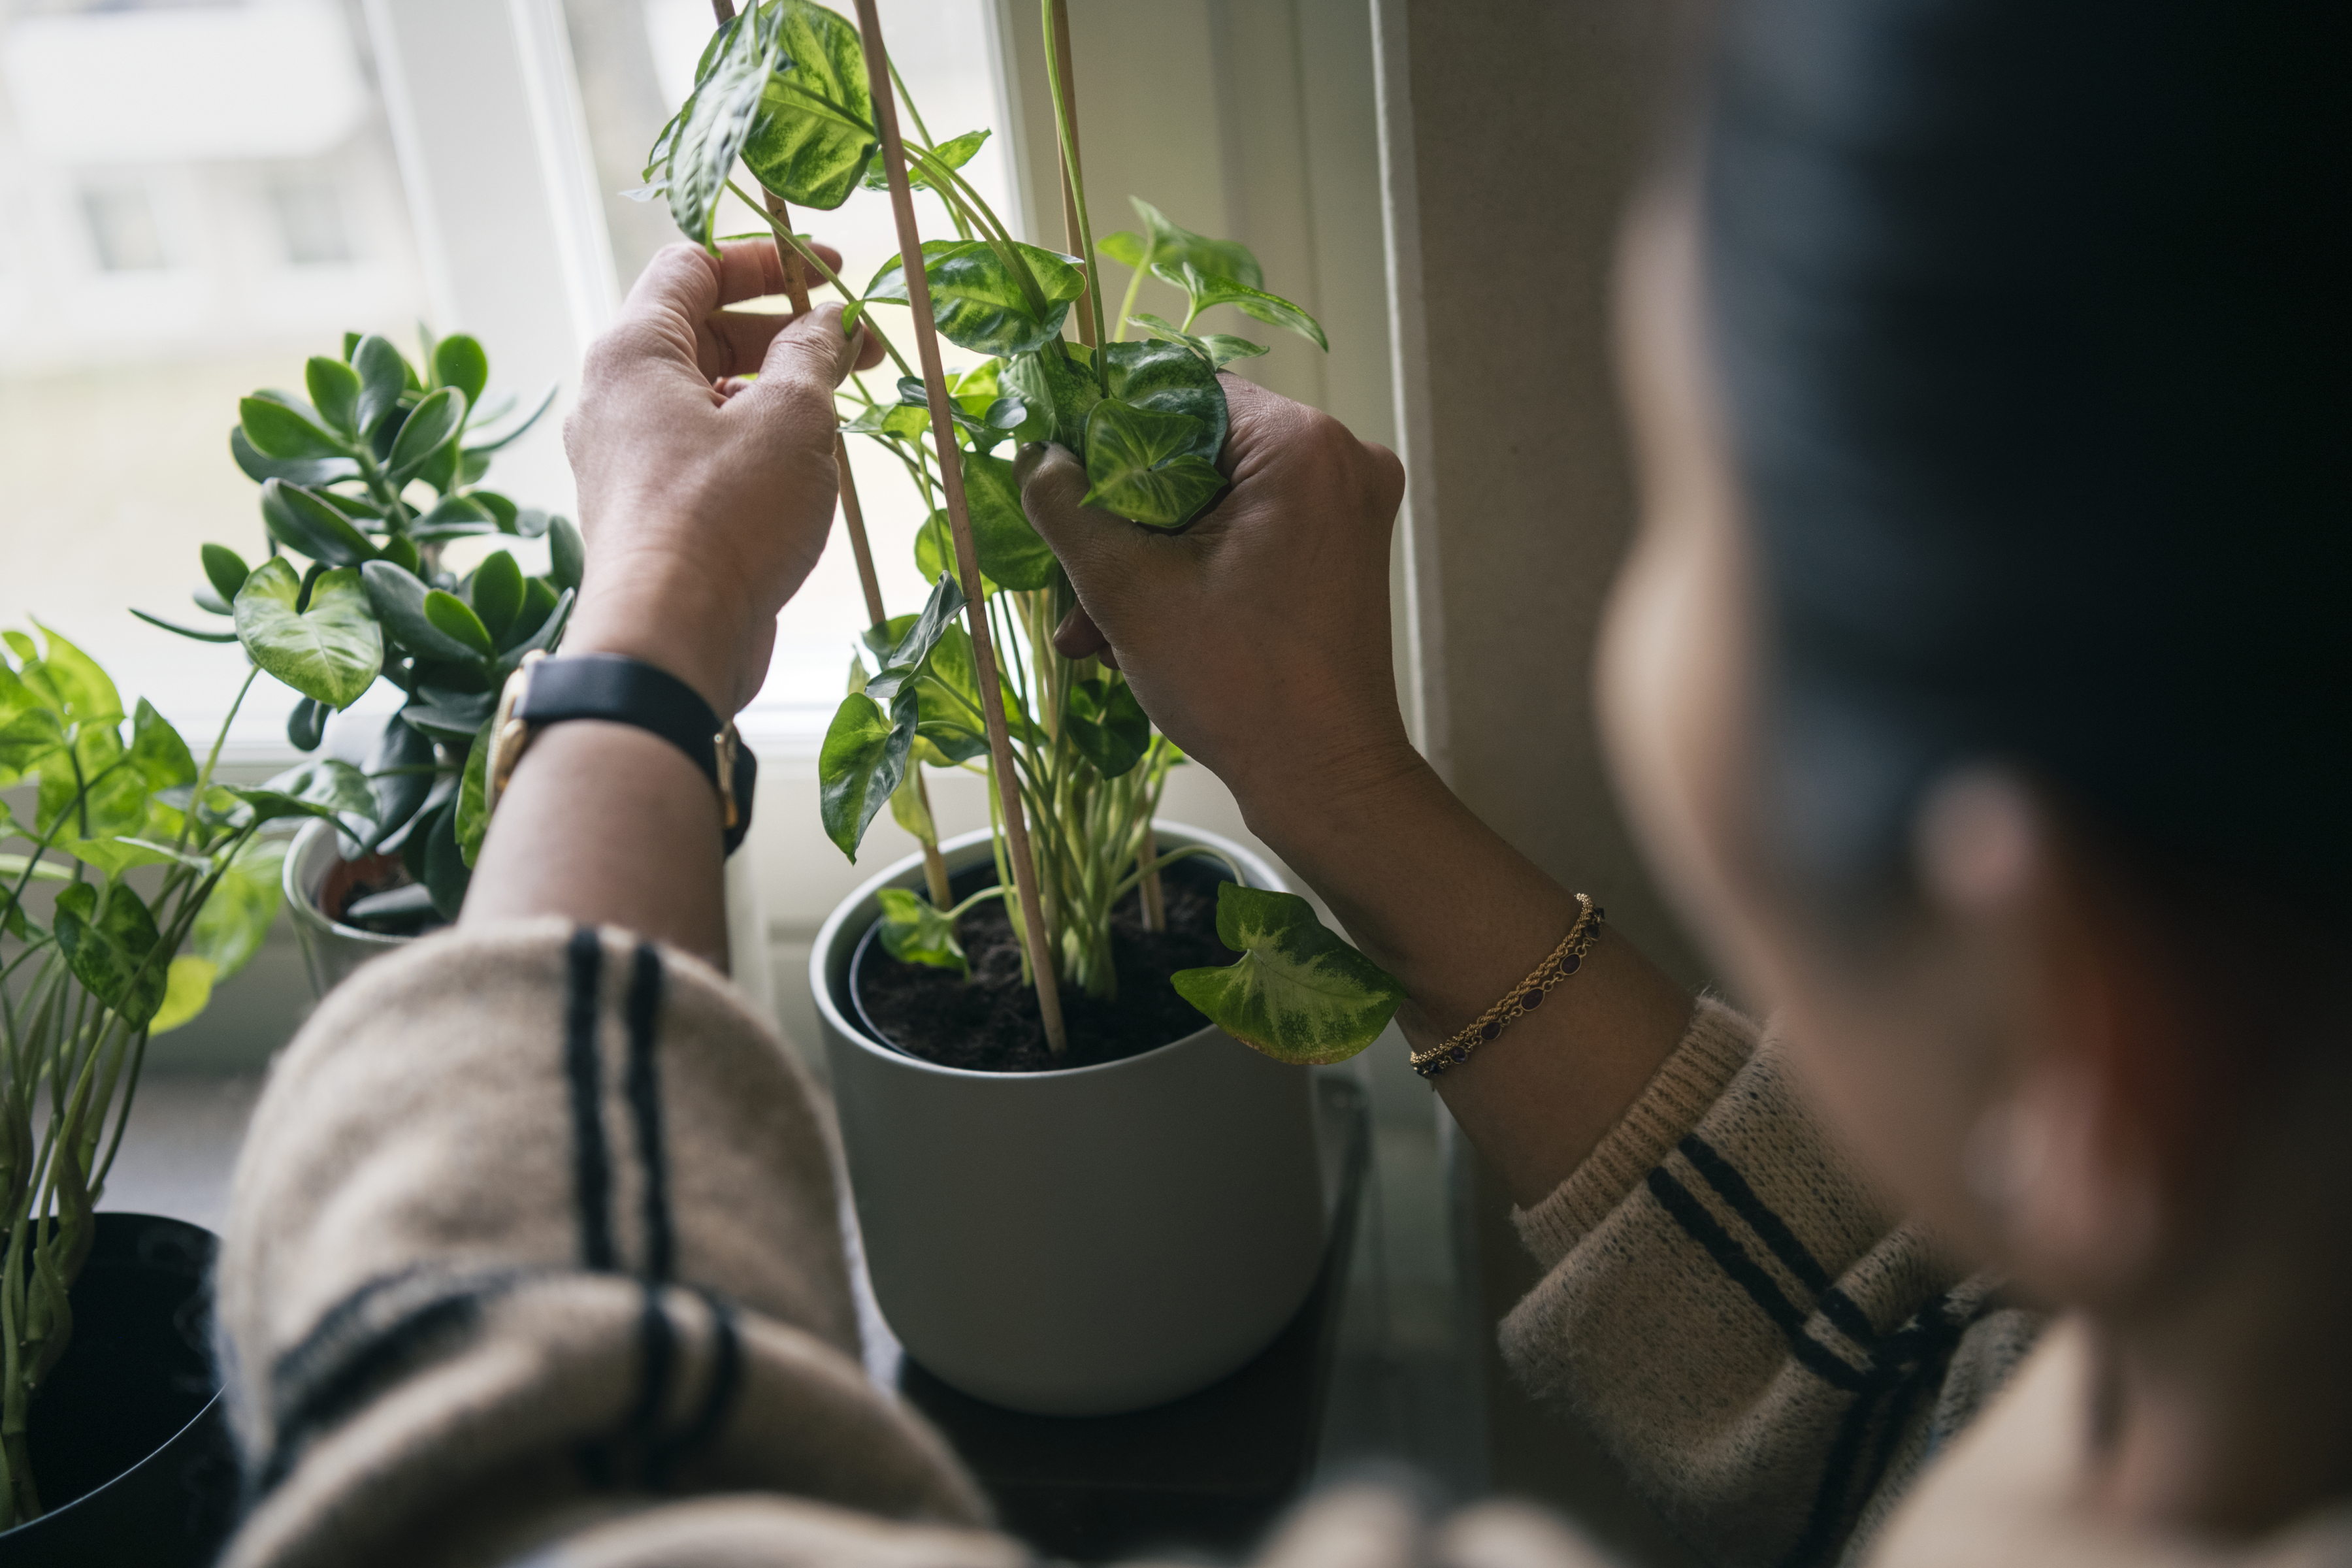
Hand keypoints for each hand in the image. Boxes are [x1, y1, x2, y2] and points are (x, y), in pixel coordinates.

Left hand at [562, 240, 882, 715]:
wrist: (672, 639)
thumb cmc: (726, 517)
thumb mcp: (792, 418)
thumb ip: (814, 355)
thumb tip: (831, 323)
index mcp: (633, 352)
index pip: (691, 265)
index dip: (766, 258)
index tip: (831, 270)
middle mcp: (615, 398)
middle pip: (703, 331)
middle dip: (786, 333)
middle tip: (860, 352)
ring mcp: (626, 459)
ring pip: (707, 397)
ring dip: (777, 394)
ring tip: (839, 416)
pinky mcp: (648, 512)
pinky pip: (703, 452)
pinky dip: (754, 445)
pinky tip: (805, 472)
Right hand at [1015, 376, 1412, 839]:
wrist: (1325, 780)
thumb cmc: (1239, 686)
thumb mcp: (1127, 590)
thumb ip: (1067, 506)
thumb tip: (1035, 453)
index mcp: (1301, 444)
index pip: (1181, 392)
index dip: (1108, 428)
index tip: (1057, 471)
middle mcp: (1340, 459)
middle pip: (1195, 454)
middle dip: (1122, 520)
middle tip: (1070, 573)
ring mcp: (1348, 508)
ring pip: (1213, 503)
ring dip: (1146, 559)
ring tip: (1090, 628)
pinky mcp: (1341, 551)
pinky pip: (1245, 535)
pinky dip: (1190, 573)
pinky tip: (1132, 632)